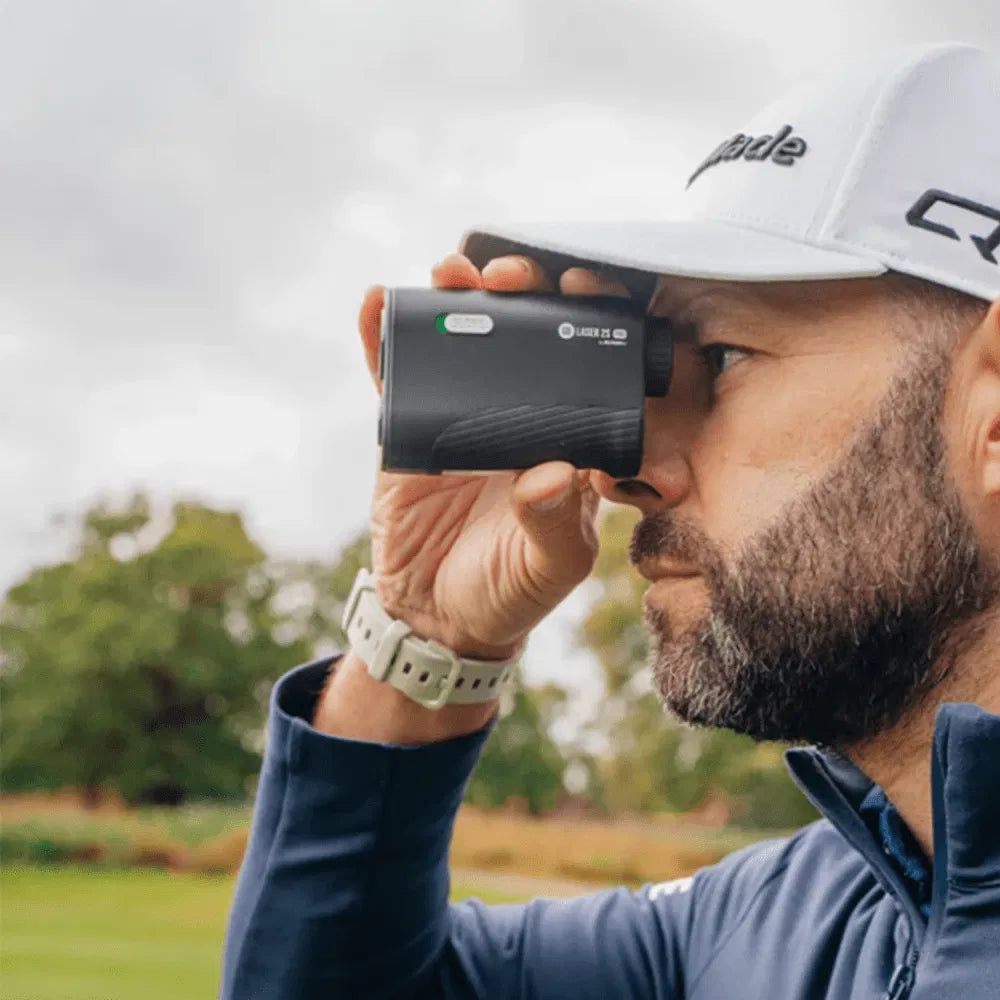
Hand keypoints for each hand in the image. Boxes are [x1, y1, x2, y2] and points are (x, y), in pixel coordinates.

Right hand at [357, 252, 631, 659]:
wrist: (437, 616)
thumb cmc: (510, 591)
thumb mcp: (548, 567)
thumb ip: (555, 524)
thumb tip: (555, 473)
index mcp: (568, 441)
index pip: (588, 367)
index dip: (589, 321)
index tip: (585, 289)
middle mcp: (519, 418)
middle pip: (522, 338)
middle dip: (519, 294)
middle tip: (510, 276)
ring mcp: (462, 418)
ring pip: (460, 344)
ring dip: (455, 300)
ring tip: (450, 271)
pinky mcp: (412, 430)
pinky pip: (398, 378)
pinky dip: (384, 341)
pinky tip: (379, 304)